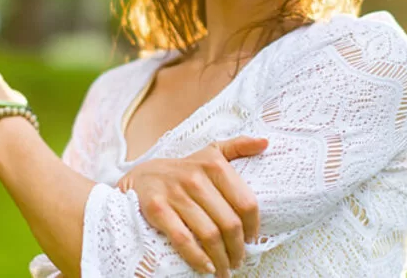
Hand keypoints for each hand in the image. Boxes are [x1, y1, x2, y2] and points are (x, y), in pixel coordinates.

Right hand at [116, 136, 267, 276]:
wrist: (141, 176)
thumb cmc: (184, 169)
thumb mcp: (210, 151)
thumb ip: (238, 146)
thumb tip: (265, 142)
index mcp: (214, 164)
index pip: (246, 202)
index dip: (253, 227)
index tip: (252, 241)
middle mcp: (197, 178)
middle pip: (229, 223)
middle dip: (237, 249)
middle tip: (239, 261)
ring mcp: (176, 194)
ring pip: (209, 234)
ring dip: (221, 258)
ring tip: (225, 269)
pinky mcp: (157, 209)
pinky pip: (183, 239)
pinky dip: (197, 258)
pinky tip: (206, 268)